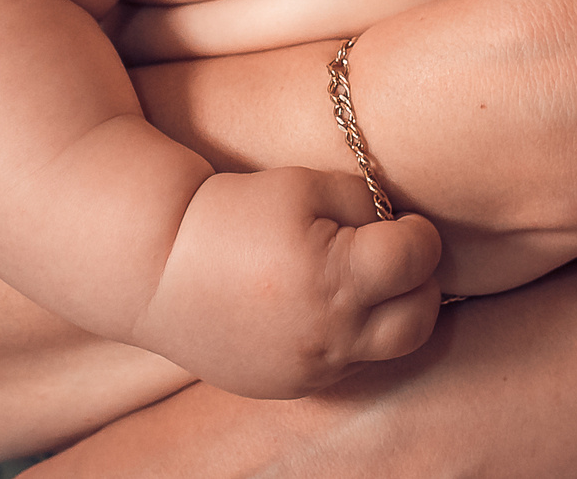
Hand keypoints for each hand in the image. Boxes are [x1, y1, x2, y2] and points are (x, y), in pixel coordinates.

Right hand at [133, 168, 443, 399]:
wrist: (157, 269)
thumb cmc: (233, 215)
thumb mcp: (305, 186)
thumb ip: (366, 205)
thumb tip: (400, 228)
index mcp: (335, 278)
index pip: (418, 259)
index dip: (419, 234)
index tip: (404, 224)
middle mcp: (330, 335)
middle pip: (419, 320)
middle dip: (418, 285)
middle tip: (393, 259)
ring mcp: (311, 369)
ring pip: (385, 350)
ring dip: (385, 316)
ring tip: (355, 283)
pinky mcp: (291, 388)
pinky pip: (344, 366)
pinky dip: (345, 338)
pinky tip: (316, 308)